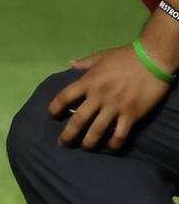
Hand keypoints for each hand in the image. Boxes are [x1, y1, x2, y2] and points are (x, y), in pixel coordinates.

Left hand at [49, 46, 173, 148]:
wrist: (151, 60)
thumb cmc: (125, 57)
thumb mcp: (101, 56)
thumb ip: (85, 63)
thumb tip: (70, 63)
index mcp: (88, 82)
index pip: (64, 97)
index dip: (54, 108)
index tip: (51, 116)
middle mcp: (98, 96)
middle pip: (78, 119)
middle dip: (68, 134)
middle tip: (63, 143)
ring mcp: (115, 107)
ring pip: (97, 130)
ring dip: (89, 142)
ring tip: (85, 147)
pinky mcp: (131, 114)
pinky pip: (120, 133)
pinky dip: (115, 143)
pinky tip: (111, 147)